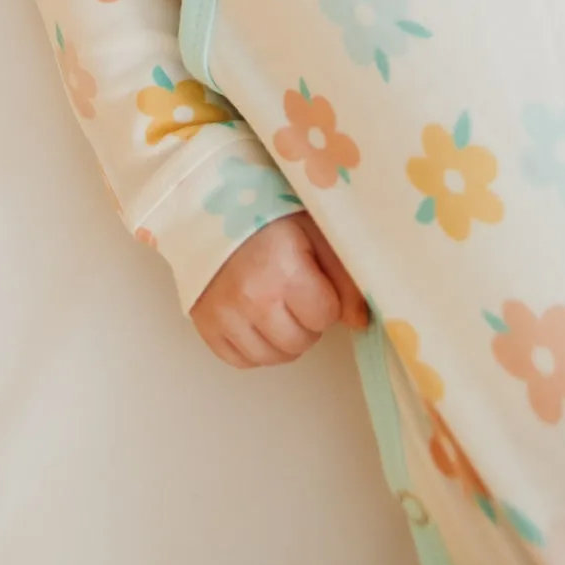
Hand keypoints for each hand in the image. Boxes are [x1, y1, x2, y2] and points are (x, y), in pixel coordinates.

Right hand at [189, 211, 368, 367]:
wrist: (211, 203)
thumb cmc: (268, 215)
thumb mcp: (314, 231)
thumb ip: (343, 275)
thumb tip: (360, 321)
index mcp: (284, 270)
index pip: (324, 316)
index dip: (325, 299)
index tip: (313, 279)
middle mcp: (252, 298)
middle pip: (299, 343)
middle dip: (305, 322)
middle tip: (295, 292)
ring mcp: (224, 314)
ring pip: (271, 357)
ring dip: (281, 338)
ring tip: (275, 304)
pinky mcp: (204, 324)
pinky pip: (239, 361)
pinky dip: (252, 347)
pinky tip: (254, 319)